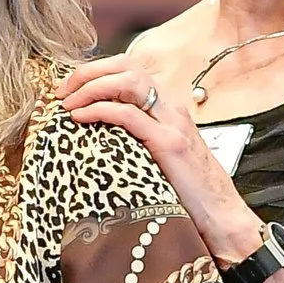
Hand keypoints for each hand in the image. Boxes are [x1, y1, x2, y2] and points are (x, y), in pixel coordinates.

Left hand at [56, 53, 260, 262]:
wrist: (221, 216)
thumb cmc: (187, 192)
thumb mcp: (156, 157)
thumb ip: (134, 140)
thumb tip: (94, 135)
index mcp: (167, 109)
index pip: (129, 70)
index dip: (96, 71)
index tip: (69, 88)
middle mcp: (171, 109)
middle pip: (127, 66)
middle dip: (88, 72)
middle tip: (62, 91)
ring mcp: (172, 123)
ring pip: (129, 80)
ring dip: (91, 86)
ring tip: (68, 103)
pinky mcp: (169, 143)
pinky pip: (129, 114)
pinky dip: (100, 110)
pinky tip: (81, 118)